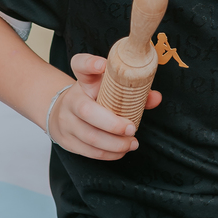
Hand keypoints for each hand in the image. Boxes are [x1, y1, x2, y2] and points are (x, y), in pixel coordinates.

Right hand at [46, 53, 161, 159]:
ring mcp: (66, 121)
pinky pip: (88, 151)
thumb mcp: (108, 90)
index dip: (90, 64)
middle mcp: (72, 99)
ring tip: (131, 143)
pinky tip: (121, 151)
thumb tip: (155, 98)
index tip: (102, 65)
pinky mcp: (66, 140)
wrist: (62, 113)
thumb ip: (132, 92)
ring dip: (115, 144)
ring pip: (89, 136)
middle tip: (132, 129)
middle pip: (86, 111)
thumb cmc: (93, 99)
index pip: (80, 65)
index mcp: (84, 82)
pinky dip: (108, 154)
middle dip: (113, 124)